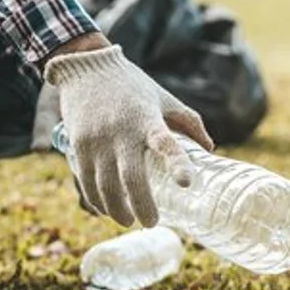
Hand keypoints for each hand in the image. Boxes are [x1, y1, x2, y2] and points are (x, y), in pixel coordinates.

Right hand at [44, 43, 214, 226]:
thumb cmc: (132, 85)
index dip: (176, 164)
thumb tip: (210, 150)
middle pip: (132, 178)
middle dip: (142, 206)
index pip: (165, 143)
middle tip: (152, 223)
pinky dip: (96, 201)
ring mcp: (98, 140)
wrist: (87, 66)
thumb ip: (188, 122)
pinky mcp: (79, 144)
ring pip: (106, 186)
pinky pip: (86, 181)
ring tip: (127, 220)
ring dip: (117, 209)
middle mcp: (122, 131)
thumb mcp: (163, 98)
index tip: (187, 183)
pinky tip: (104, 210)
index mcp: (148, 119)